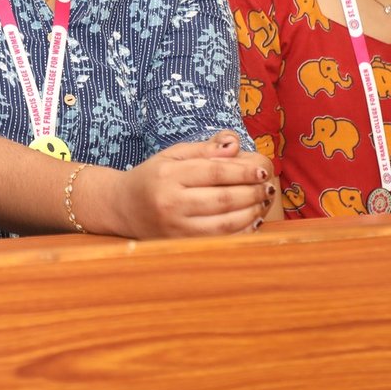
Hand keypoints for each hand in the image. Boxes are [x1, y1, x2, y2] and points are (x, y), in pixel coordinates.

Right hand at [108, 131, 274, 237]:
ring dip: (250, 213)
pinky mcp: (180, 244)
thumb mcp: (172, 155)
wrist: (122, 207)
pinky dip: (240, 232)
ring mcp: (175, 228)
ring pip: (224, 224)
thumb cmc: (152, 177)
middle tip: (268, 187)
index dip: (243, 172)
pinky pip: (219, 241)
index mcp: (169, 175)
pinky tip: (250, 221)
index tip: (262, 171)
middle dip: (252, 193)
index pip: (215, 172)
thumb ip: (204, 149)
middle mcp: (171, 203)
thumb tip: (234, 145)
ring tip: (262, 202)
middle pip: (223, 199)